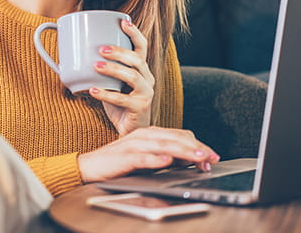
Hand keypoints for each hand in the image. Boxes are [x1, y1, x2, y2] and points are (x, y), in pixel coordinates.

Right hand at [77, 126, 220, 182]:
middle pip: (175, 139)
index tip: (212, 156)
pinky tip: (166, 161)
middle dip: (196, 149)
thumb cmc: (117, 163)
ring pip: (162, 146)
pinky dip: (155, 159)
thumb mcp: (145, 158)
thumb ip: (164, 156)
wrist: (89, 166)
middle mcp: (143, 136)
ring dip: (182, 152)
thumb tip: (188, 160)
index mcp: (149, 134)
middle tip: (212, 157)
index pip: (179, 136)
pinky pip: (141, 157)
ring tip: (198, 157)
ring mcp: (133, 145)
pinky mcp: (123, 157)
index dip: (197, 145)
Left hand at [88, 19, 153, 135]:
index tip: (123, 21)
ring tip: (96, 65)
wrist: (129, 130)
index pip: (142, 47)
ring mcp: (146, 94)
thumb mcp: (109, 83)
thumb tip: (69, 54)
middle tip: (100, 49)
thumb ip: (98, 70)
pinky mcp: (140, 108)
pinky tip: (93, 90)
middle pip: (137, 59)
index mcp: (141, 69)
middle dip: (119, 52)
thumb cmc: (118, 103)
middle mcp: (148, 79)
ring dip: (113, 69)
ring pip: (132, 76)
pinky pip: (123, 99)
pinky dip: (106, 94)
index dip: (134, 33)